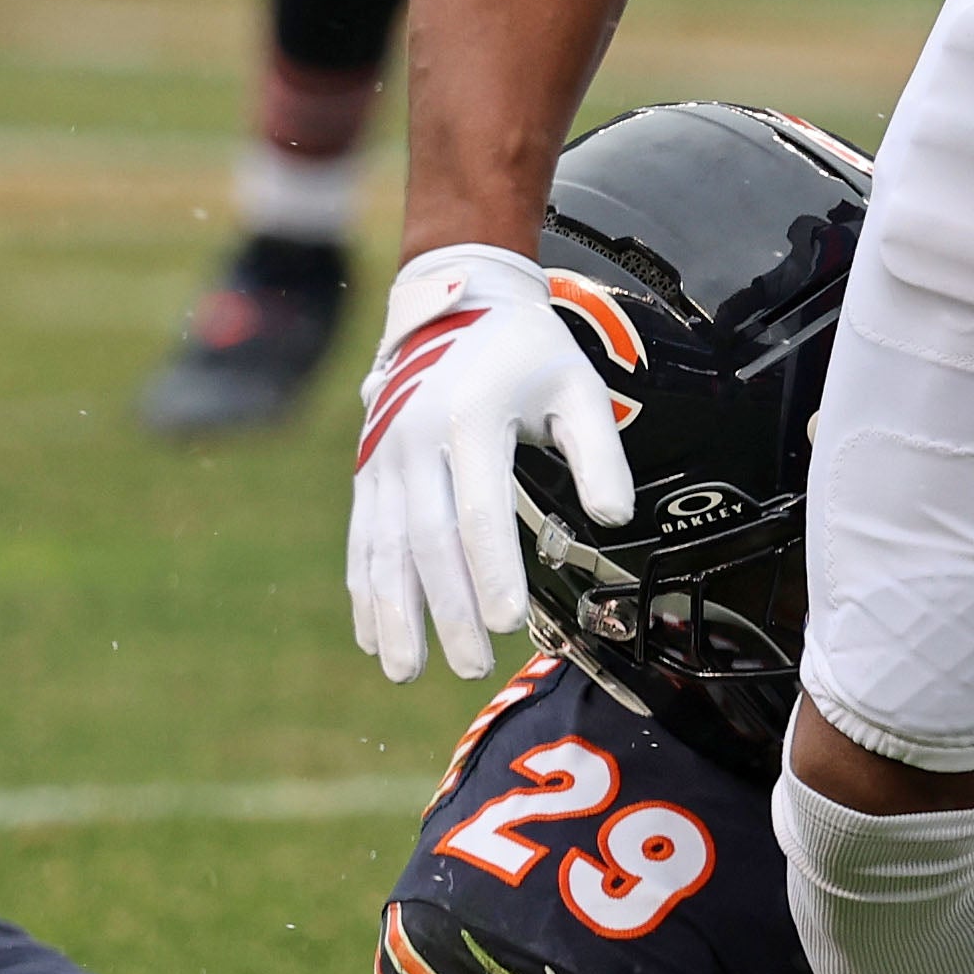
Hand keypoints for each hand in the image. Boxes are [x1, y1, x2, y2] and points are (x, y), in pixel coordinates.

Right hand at [347, 244, 630, 685]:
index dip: (492, 570)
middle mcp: (416, 437)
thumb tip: (612, 518)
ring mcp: (382, 454)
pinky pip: (361, 536)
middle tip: (472, 667)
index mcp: (472, 417)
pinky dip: (364, 589)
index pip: (479, 509)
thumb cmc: (527, 354)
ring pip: (383, 544)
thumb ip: (600, 452)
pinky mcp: (366, 467)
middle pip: (428, 537)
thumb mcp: (577, 386)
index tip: (509, 623)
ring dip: (394, 612)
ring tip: (406, 671)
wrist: (455, 302)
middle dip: (448, 609)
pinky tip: (372, 635)